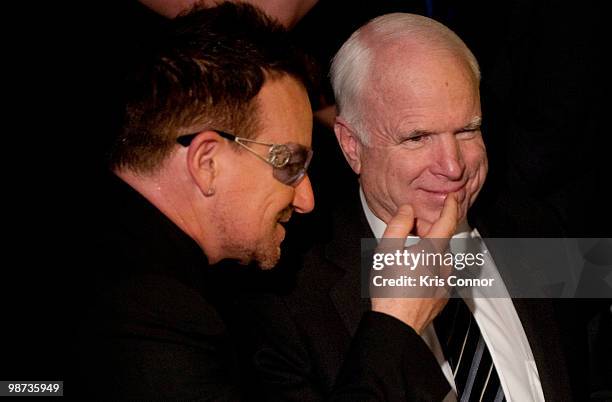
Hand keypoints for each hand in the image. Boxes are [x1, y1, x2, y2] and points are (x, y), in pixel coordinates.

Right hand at [370, 193, 458, 333]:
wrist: (397, 324)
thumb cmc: (390, 289)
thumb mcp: (387, 251)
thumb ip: (399, 225)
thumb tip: (407, 210)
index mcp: (432, 251)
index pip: (448, 222)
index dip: (451, 206)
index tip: (453, 198)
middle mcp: (444, 265)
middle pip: (441, 240)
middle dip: (430, 231)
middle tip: (410, 230)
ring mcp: (445, 282)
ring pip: (440, 258)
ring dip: (429, 250)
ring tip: (408, 253)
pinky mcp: (442, 296)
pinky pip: (439, 274)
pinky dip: (429, 267)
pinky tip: (412, 274)